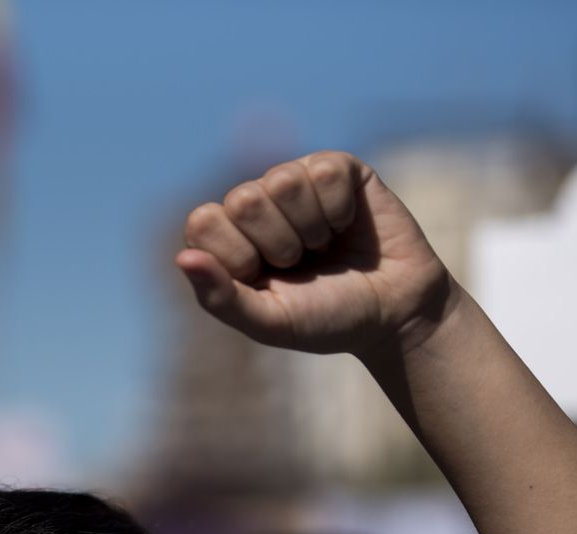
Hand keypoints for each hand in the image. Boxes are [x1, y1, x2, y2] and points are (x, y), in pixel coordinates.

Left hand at [177, 151, 454, 359]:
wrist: (393, 312)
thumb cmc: (326, 318)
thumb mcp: (270, 322)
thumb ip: (220, 297)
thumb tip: (183, 258)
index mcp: (228, 239)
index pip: (203, 221)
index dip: (236, 255)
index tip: (264, 277)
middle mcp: (256, 204)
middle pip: (243, 198)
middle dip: (279, 244)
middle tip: (301, 263)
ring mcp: (295, 181)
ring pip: (283, 180)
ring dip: (311, 228)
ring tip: (325, 246)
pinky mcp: (336, 168)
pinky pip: (325, 170)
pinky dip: (340, 209)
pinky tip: (348, 225)